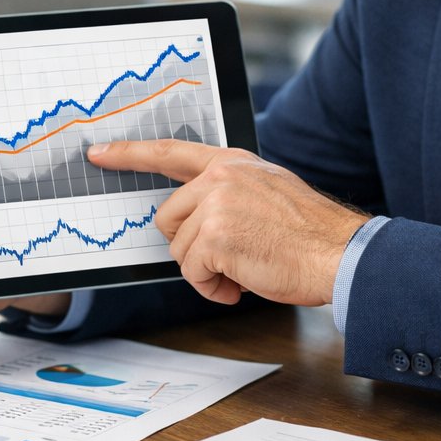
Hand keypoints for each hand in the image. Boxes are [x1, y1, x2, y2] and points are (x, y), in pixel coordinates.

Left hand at [85, 140, 367, 306]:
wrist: (340, 253)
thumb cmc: (311, 234)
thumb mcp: (268, 192)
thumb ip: (229, 193)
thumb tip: (195, 219)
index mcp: (232, 163)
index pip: (170, 152)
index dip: (130, 154)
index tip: (101, 153)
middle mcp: (220, 177)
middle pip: (167, 218)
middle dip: (189, 246)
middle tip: (227, 258)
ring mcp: (215, 204)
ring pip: (179, 250)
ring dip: (207, 271)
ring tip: (245, 270)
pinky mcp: (214, 236)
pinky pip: (191, 273)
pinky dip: (213, 288)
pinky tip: (242, 284)